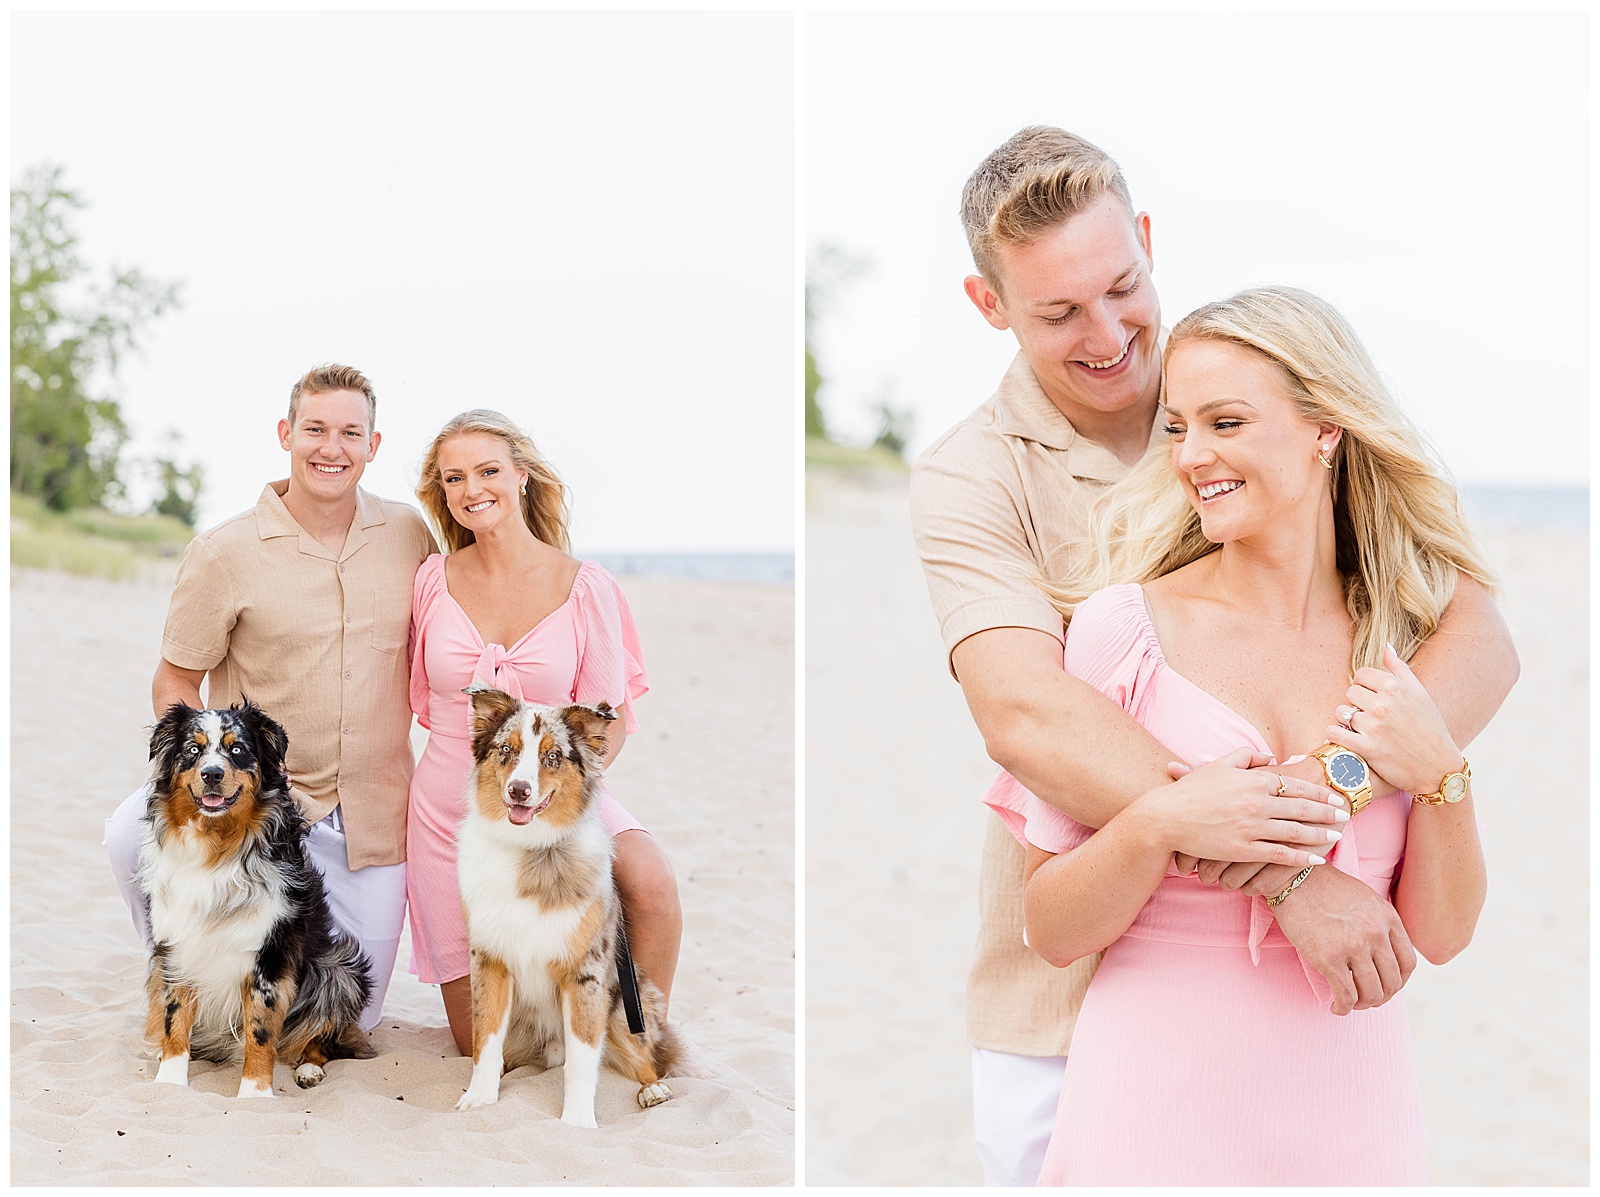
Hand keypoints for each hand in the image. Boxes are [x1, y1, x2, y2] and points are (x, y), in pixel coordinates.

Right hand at [1136, 747, 1348, 866]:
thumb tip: (1272, 758)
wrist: (1165, 817)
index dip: (1320, 792)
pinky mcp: (1243, 849)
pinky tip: (1316, 859)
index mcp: (1253, 780)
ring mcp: (1251, 827)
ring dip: (1321, 834)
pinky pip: (1280, 854)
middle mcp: (1257, 802)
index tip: (1335, 796)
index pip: (1296, 785)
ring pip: (1297, 831)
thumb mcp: (1218, 764)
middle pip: (1303, 808)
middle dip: (1328, 812)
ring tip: (1336, 835)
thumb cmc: (1191, 790)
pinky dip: (1302, 858)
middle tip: (1346, 814)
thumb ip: (1247, 757)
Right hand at [1270, 866, 1417, 1014]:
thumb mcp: (1365, 898)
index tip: (1386, 985)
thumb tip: (1383, 952)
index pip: (1408, 963)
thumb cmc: (1324, 887)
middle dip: (1381, 996)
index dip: (1400, 981)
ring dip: (1363, 1005)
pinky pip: (1346, 995)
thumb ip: (1379, 922)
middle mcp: (1375, 933)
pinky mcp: (1328, 958)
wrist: (1291, 878)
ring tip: (1350, 1003)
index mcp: (1387, 918)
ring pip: (1372, 994)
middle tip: (1366, 998)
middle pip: (1392, 982)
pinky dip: (1343, 1008)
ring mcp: (1353, 946)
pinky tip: (1336, 1007)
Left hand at [1329, 644, 1463, 794]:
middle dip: (1357, 703)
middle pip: (1350, 692)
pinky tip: (1348, 738)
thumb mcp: (1421, 694)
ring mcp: (1374, 726)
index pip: (1361, 674)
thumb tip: (1386, 646)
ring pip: (1340, 711)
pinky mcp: (1366, 748)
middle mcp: (1383, 704)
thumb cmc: (1431, 729)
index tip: (1372, 697)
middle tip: (1369, 715)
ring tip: (1361, 728)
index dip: (1364, 686)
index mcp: (1396, 688)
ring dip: (1346, 720)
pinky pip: (1334, 732)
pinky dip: (1336, 735)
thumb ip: (1400, 669)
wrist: (1439, 768)